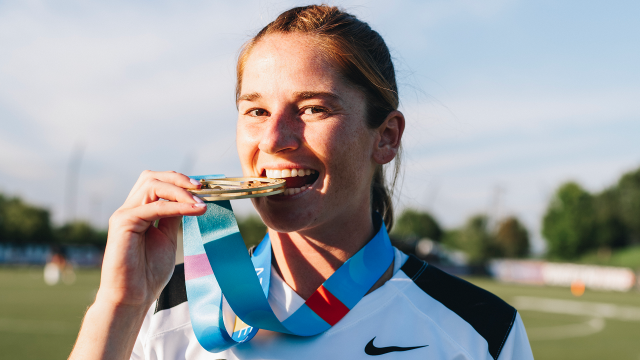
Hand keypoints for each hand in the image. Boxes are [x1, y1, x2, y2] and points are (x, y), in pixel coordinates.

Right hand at [96, 170, 205, 307]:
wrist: (133, 297)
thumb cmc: (148, 272)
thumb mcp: (167, 237)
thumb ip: (173, 217)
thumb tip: (190, 199)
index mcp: (140, 211)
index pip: (158, 183)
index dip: (180, 182)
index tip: (204, 189)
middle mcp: (130, 209)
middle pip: (152, 178)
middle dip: (179, 179)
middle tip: (202, 188)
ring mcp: (125, 214)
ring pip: (152, 185)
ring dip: (180, 190)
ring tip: (200, 201)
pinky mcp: (123, 223)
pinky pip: (155, 207)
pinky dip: (177, 206)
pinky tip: (194, 209)